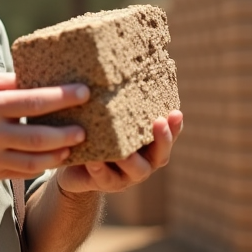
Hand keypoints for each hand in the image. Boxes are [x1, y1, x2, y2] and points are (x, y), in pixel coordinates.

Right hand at [0, 73, 88, 179]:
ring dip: (58, 155)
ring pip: (34, 161)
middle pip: (38, 137)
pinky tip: (54, 157)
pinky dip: (42, 166)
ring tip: (72, 147)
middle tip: (84, 130)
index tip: (84, 93)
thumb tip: (45, 77)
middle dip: (66, 134)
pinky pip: (23, 172)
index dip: (62, 97)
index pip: (33, 101)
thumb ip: (11, 82)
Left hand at [54, 110, 182, 194]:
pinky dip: (101, 170)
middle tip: (158, 122)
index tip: (176, 112)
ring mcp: (127, 176)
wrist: (75, 163)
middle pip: (161, 155)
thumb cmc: (97, 132)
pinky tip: (94, 161)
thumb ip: (119, 103)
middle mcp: (144, 161)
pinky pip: (106, 179)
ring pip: (137, 170)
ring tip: (124, 152)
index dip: (175, 126)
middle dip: (162, 139)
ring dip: (131, 160)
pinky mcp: (105, 184)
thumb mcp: (109, 117)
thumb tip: (118, 67)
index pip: (169, 134)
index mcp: (149, 144)